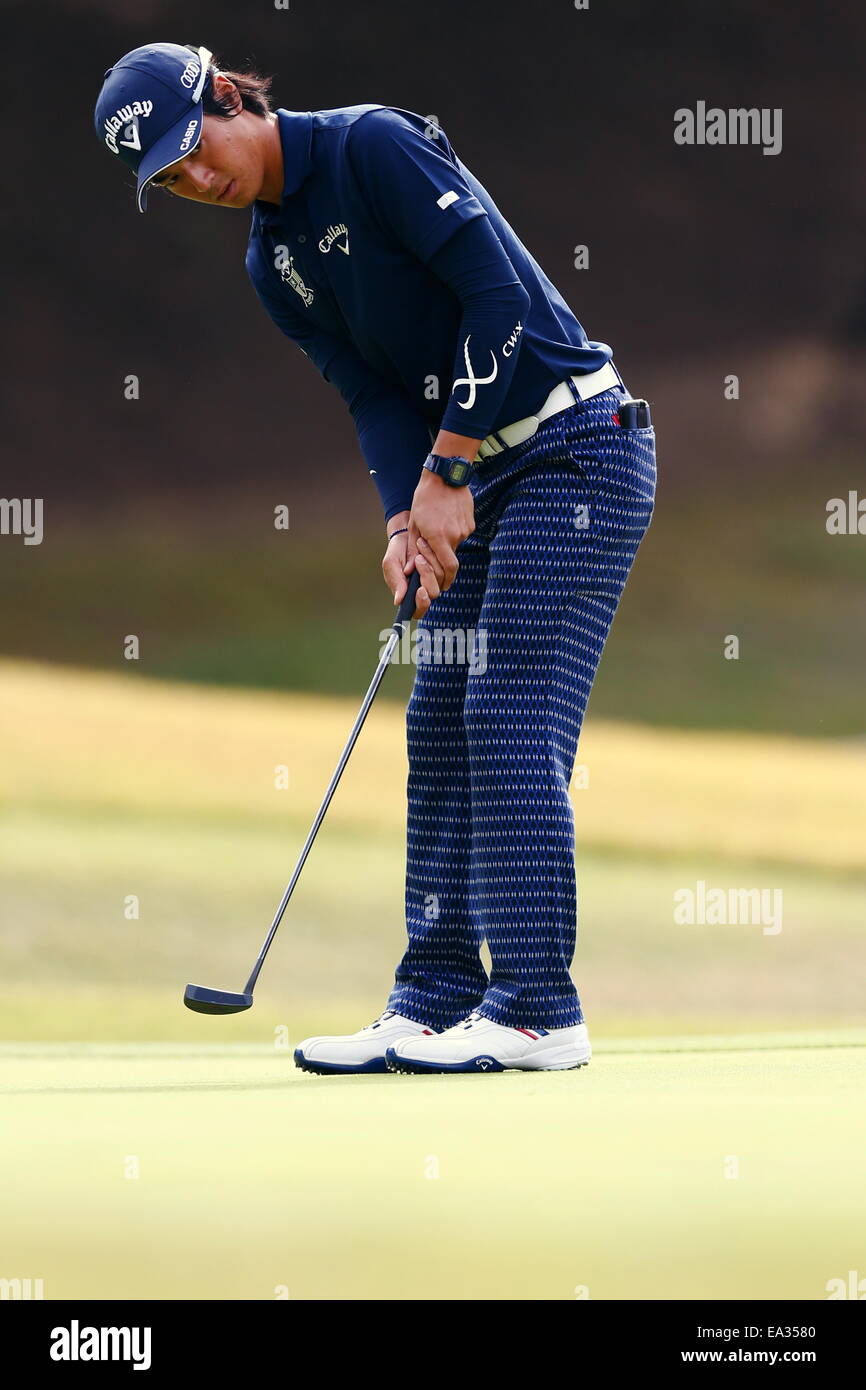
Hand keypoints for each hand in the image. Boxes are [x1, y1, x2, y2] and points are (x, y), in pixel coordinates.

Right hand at [382, 520, 447, 618]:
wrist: (408, 533)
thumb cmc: (397, 551)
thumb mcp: (391, 563)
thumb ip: (395, 581)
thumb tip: (398, 601)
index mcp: (408, 594)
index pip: (418, 610)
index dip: (421, 604)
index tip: (420, 590)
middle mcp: (423, 590)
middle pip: (432, 594)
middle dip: (427, 576)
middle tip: (418, 559)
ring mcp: (435, 580)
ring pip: (441, 580)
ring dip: (430, 563)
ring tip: (419, 548)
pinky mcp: (444, 569)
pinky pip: (447, 568)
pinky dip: (436, 556)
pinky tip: (426, 546)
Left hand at [389, 473, 474, 617]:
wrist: (444, 476)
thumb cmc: (424, 499)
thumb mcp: (414, 524)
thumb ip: (414, 550)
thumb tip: (410, 570)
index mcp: (438, 537)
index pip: (448, 569)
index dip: (445, 580)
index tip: (440, 585)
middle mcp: (455, 536)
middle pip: (451, 562)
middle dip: (441, 564)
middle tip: (431, 556)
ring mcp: (465, 530)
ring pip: (455, 548)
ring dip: (445, 546)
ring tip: (436, 528)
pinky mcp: (470, 524)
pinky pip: (461, 536)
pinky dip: (452, 535)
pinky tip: (445, 521)